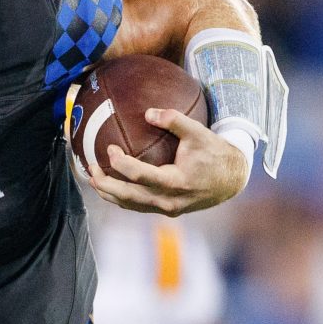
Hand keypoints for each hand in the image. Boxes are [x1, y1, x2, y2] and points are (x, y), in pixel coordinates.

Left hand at [84, 108, 251, 215]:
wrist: (232, 179)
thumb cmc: (214, 153)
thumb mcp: (198, 132)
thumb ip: (174, 120)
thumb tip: (148, 112)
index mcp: (176, 182)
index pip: (140, 176)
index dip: (121, 164)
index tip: (110, 149)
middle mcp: (169, 200)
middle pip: (128, 197)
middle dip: (106, 185)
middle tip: (90, 169)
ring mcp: (168, 209)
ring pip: (131, 206)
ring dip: (110, 194)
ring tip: (93, 180)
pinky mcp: (167, 211)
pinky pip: (139, 206)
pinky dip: (123, 198)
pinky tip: (112, 186)